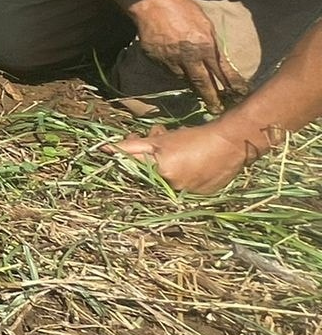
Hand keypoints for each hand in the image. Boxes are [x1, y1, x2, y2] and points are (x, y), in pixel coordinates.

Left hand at [108, 119, 270, 192]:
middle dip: (148, 157)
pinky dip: (181, 173)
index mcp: (159, 171)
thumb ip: (131, 146)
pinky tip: (190, 161)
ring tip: (179, 150)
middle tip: (158, 139)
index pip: (131, 167)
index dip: (125, 156)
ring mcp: (186, 193)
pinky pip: (182, 186)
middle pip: (147, 173)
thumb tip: (103, 148)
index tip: (126, 143)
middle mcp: (170, 186)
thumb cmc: (194, 138)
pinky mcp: (200, 196)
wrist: (232, 143)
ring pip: (165, 179)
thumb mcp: (162, 140)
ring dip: (165, 164)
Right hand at [129, 0, 248, 110]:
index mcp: (205, 46)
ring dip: (191, 80)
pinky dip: (175, 69)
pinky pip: (169, 69)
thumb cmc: (182, 8)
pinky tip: (175, 63)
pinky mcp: (157, 59)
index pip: (221, 71)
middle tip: (217, 109)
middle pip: (202, 82)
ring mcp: (171, 60)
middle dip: (211, 97)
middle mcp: (189, 57)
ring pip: (184, 77)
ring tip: (195, 83)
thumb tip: (215, 57)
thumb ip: (211, 42)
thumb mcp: (205, 22)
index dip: (231, 84)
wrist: (151, 4)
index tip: (238, 94)